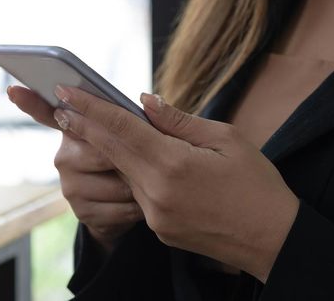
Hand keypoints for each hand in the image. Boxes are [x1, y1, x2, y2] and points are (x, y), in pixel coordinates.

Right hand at [7, 86, 142, 251]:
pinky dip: (136, 207)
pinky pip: (119, 208)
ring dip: (138, 186)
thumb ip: (139, 117)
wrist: (127, 208)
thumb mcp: (137, 137)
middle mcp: (64, 155)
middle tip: (146, 160)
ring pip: (116, 182)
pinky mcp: (80, 211)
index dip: (30, 101)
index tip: (13, 90)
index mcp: (75, 129)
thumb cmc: (133, 162)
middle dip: (130, 158)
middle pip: (102, 151)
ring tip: (142, 184)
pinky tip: (136, 203)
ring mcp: (69, 185)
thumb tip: (147, 99)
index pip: (49, 113)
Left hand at [51, 85, 299, 281]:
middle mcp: (155, 192)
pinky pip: (139, 194)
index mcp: (173, 164)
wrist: (273, 241)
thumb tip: (144, 101)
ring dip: (109, 150)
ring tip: (92, 126)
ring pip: (123, 173)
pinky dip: (134, 174)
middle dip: (83, 126)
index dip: (90, 108)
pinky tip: (137, 161)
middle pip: (110, 151)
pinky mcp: (158, 229)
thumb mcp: (226, 139)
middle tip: (60, 106)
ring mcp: (154, 214)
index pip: (120, 128)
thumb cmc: (257, 184)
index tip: (65, 91)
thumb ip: (178, 121)